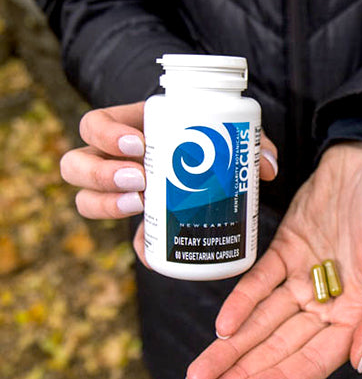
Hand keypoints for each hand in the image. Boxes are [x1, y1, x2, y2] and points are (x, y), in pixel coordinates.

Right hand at [59, 101, 278, 262]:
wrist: (206, 170)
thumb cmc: (212, 144)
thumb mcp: (228, 135)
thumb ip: (252, 142)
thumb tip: (267, 168)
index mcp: (128, 130)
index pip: (94, 126)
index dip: (106, 135)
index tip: (140, 146)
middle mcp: (114, 162)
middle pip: (75, 164)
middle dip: (100, 173)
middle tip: (141, 179)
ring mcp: (121, 194)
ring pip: (84, 200)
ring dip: (105, 205)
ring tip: (141, 204)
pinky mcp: (141, 224)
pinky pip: (127, 239)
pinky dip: (140, 248)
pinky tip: (154, 252)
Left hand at [187, 142, 361, 378]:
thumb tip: (361, 361)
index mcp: (356, 315)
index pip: (311, 360)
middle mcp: (326, 305)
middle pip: (277, 350)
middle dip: (239, 376)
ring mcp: (302, 280)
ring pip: (260, 324)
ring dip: (229, 350)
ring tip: (196, 377)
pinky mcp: (284, 253)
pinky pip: (259, 283)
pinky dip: (240, 304)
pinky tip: (220, 328)